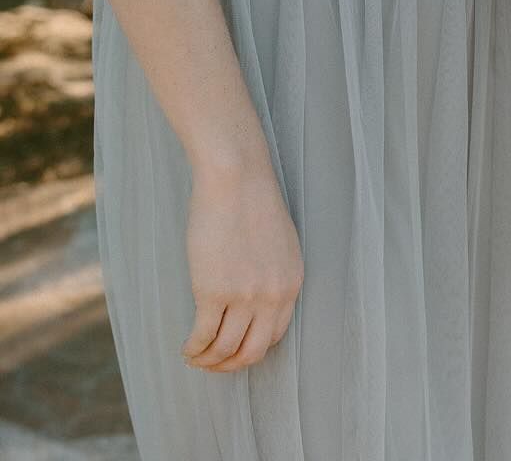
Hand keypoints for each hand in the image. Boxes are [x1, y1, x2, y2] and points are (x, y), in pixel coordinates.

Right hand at [180, 157, 303, 371]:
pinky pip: (202, 337)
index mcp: (292, 283)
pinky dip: (193, 350)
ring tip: (194, 356)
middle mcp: (273, 295)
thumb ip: (273, 275)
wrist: (236, 177)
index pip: (276, 336)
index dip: (252, 349)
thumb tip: (254, 306)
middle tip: (212, 363)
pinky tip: (186, 348)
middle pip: (253, 351)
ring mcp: (244, 295)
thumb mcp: (279, 244)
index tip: (235, 351)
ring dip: (207, 361)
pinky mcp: (213, 292)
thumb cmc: (252, 203)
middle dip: (230, 365)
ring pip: (225, 350)